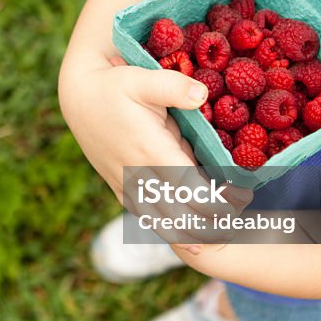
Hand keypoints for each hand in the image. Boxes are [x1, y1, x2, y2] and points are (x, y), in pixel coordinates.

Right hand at [59, 56, 251, 244]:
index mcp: (148, 148)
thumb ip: (173, 87)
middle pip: (178, 212)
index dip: (216, 200)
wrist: (79, 98)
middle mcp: (136, 172)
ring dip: (188, 234)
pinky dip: (167, 231)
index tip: (241, 199)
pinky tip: (188, 241)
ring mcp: (126, 183)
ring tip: (215, 242)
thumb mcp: (142, 78)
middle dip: (209, 223)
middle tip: (237, 222)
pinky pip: (145, 217)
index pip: (188, 187)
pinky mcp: (119, 187)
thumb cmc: (114, 85)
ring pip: (159, 222)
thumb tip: (202, 94)